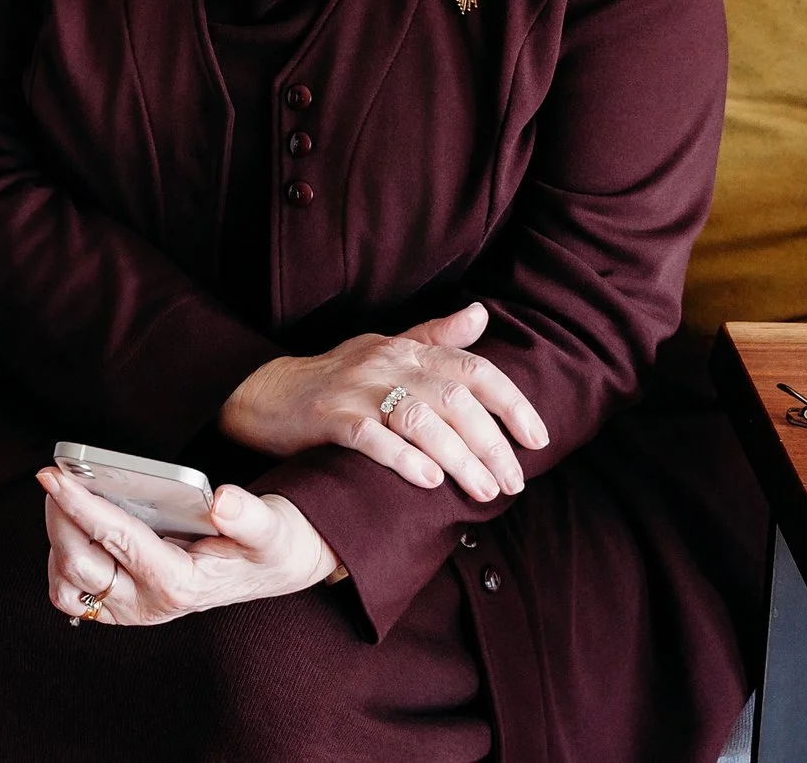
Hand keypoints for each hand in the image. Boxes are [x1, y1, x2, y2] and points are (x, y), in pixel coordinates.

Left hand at [38, 470, 336, 625]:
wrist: (269, 569)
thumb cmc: (266, 545)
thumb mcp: (270, 528)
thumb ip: (249, 517)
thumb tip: (222, 501)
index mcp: (178, 583)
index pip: (116, 538)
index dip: (79, 503)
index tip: (52, 474)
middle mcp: (148, 604)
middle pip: (78, 561)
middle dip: (59, 515)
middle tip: (57, 476)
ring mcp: (130, 610)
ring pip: (66, 584)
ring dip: (56, 541)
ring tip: (64, 501)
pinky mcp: (119, 607)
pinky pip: (71, 593)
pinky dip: (61, 562)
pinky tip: (73, 529)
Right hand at [217, 301, 548, 501]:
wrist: (267, 393)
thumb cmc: (336, 376)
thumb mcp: (387, 348)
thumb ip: (435, 337)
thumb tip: (482, 314)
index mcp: (408, 350)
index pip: (474, 369)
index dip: (512, 403)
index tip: (538, 439)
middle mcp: (387, 364)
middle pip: (454, 400)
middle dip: (492, 444)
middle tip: (513, 482)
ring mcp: (357, 390)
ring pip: (420, 420)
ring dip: (459, 457)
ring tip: (484, 491)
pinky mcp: (328, 418)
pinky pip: (370, 437)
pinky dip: (402, 458)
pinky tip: (428, 480)